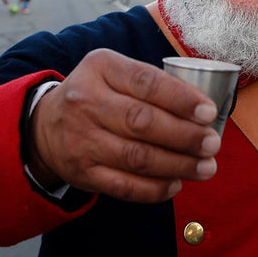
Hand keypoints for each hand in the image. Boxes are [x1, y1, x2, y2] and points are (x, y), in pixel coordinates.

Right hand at [29, 48, 221, 203]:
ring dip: (177, 165)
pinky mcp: (81, 172)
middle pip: (142, 122)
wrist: (45, 126)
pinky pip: (124, 186)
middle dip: (185, 136)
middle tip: (212, 144)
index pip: (146, 82)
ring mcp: (81, 138)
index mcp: (100, 67)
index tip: (209, 113)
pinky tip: (176, 184)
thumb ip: (152, 85)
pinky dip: (154, 189)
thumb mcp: (115, 73)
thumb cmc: (98, 95)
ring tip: (205, 168)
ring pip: (137, 157)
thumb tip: (203, 113)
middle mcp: (85, 101)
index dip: (181, 99)